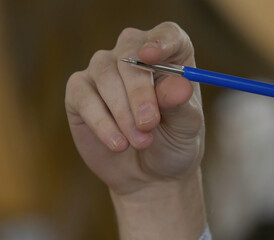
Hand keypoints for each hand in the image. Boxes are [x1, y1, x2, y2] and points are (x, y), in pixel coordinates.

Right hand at [65, 22, 205, 238]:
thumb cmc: (175, 141)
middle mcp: (134, 55)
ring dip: (122, 112)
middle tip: (149, 123)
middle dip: (139, 92)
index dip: (160, 42)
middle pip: (130, 55)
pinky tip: (118, 144)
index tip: (151, 56)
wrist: (151, 173)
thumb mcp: (186, 126)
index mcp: (170, 56)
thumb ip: (181, 105)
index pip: (167, 34)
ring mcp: (105, 71)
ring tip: (140, 142)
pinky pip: (84, 97)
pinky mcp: (81, 92)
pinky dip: (101, 122)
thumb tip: (179, 86)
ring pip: (105, 74)